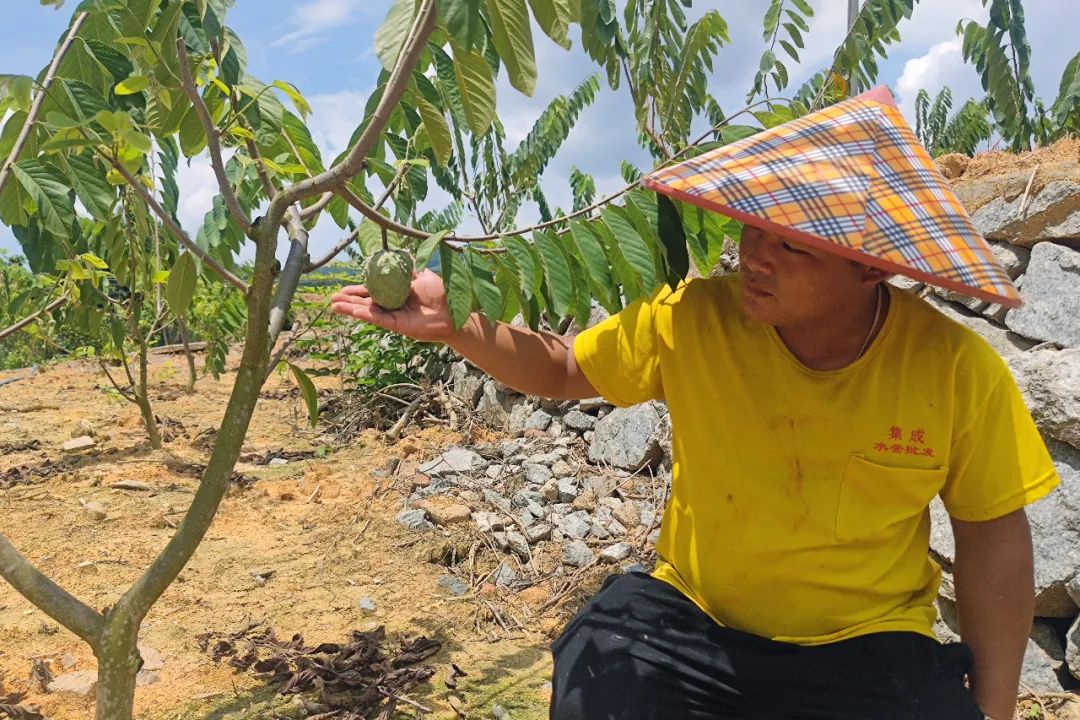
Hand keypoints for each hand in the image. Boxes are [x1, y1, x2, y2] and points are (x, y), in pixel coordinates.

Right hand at [329, 269, 456, 342]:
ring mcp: (394, 316)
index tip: (344, 288)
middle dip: (349, 300)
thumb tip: (400, 250)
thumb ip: (408, 265)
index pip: (372, 291)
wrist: (453, 310)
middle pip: (366, 302)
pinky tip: (352, 310)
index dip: (358, 290)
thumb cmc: (440, 292)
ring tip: (334, 305)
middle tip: (332, 296)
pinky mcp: (398, 326)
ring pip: (368, 312)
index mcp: (395, 293)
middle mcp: (392, 305)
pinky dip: (365, 314)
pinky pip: (379, 319)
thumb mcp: (421, 274)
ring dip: (351, 308)